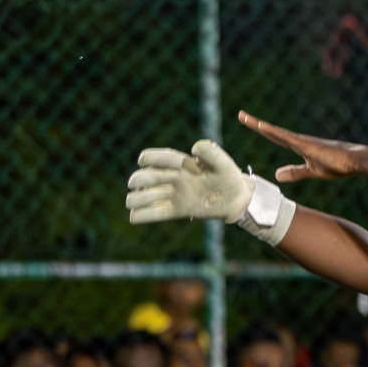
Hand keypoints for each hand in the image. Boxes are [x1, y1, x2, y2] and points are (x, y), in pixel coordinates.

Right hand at [126, 140, 253, 224]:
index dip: (150, 158)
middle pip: (149, 177)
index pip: (161, 158)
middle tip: (136, 183)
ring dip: (137, 198)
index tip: (142, 160)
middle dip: (139, 179)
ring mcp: (176, 194)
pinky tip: (133, 217)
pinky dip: (144, 215)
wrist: (237, 198)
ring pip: (149, 195)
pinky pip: (158, 213)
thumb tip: (194, 148)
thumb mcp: (223, 162)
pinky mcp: (179, 210)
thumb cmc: (229, 177)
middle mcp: (175, 178)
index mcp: (183, 164)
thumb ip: (210, 152)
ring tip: (130, 202)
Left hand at [238, 111, 361, 182]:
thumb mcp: (312, 171)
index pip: (276, 137)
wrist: (355, 160)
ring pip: (275, 132)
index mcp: (299, 146)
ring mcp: (301, 141)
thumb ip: (295, 172)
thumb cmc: (338, 165)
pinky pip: (284, 136)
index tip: (251, 124)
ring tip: (243, 116)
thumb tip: (276, 175)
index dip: (263, 131)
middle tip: (240, 115)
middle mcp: (298, 140)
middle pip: (272, 131)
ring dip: (258, 124)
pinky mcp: (305, 144)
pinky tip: (260, 127)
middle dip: (255, 124)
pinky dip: (271, 131)